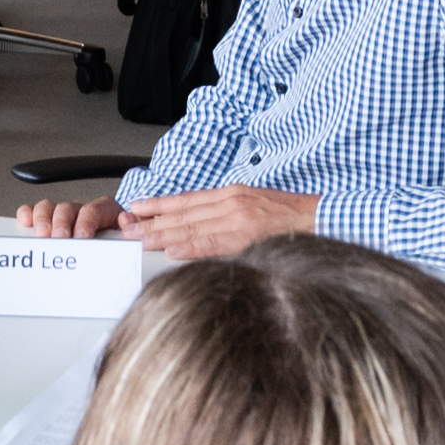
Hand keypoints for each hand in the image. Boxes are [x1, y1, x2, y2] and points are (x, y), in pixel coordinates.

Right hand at [15, 196, 126, 237]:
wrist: (118, 248)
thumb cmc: (118, 244)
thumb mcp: (127, 241)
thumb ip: (127, 235)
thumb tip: (125, 227)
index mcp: (105, 212)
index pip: (94, 210)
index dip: (86, 222)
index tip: (82, 237)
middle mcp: (82, 210)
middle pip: (68, 208)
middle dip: (62, 223)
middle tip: (60, 238)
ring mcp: (64, 215)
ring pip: (49, 207)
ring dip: (44, 220)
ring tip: (42, 235)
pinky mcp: (49, 221)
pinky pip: (34, 211)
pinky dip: (28, 215)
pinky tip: (25, 223)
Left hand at [126, 185, 315, 259]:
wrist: (319, 219)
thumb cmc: (288, 216)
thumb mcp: (252, 204)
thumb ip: (223, 214)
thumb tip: (195, 228)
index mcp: (231, 194)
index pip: (186, 200)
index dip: (158, 205)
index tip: (135, 209)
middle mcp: (231, 202)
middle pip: (183, 214)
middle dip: (151, 221)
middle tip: (126, 227)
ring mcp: (239, 219)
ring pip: (193, 228)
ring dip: (163, 235)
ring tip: (139, 239)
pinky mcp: (249, 237)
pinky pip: (215, 244)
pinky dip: (192, 248)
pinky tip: (173, 251)